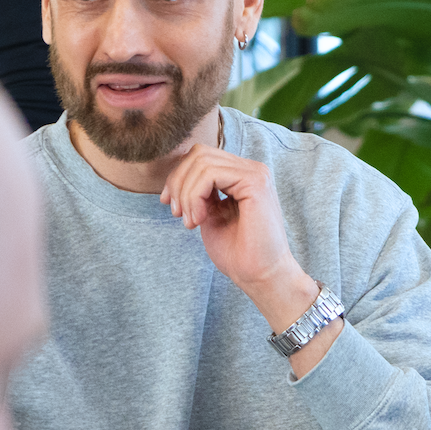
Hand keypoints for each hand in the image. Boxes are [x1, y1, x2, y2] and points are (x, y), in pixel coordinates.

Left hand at [157, 143, 342, 375]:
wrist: (259, 275)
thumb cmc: (238, 252)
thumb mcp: (210, 214)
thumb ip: (199, 192)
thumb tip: (175, 175)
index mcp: (242, 175)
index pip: (201, 157)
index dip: (178, 177)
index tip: (170, 206)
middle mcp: (252, 169)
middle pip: (199, 153)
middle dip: (178, 182)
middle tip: (177, 213)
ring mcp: (256, 173)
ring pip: (201, 162)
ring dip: (186, 193)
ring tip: (190, 221)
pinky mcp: (255, 182)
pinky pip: (209, 174)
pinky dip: (195, 196)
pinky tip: (198, 219)